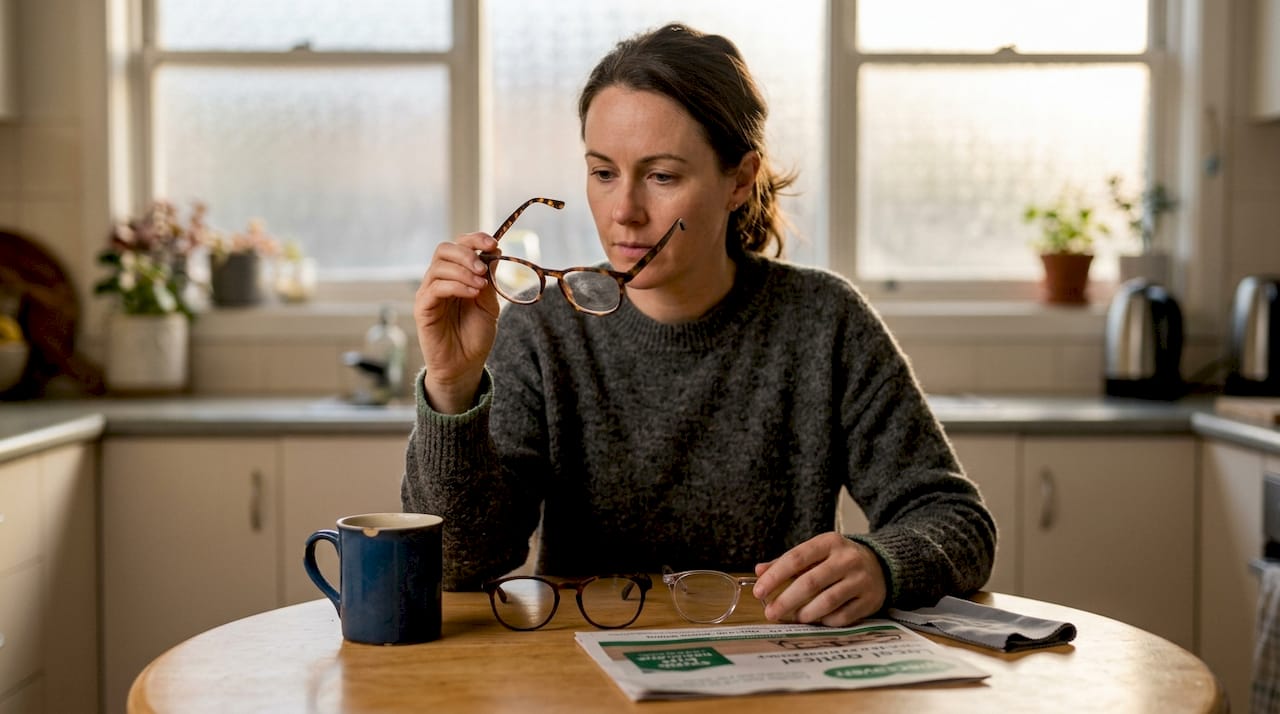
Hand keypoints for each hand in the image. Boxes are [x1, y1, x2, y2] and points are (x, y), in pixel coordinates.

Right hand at [414, 232, 501, 412]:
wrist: (465, 365)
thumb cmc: (475, 335)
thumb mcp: (489, 304)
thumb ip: (489, 279)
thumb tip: (495, 252)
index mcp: (456, 275)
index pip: (459, 245)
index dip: (475, 239)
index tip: (494, 245)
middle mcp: (439, 279)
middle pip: (444, 249)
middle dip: (467, 253)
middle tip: (484, 267)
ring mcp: (429, 292)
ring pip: (439, 266)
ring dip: (464, 270)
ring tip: (481, 285)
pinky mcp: (423, 307)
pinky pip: (435, 287)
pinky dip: (456, 285)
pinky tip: (472, 293)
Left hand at [752, 532, 886, 626]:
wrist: (883, 565)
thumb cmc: (839, 560)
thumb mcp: (816, 553)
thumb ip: (787, 562)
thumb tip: (759, 571)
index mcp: (829, 542)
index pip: (797, 558)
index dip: (775, 576)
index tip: (759, 591)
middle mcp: (847, 559)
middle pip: (811, 582)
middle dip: (786, 600)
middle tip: (770, 613)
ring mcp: (861, 580)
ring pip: (828, 601)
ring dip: (805, 613)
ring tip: (793, 618)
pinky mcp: (870, 601)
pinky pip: (844, 617)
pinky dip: (826, 621)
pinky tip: (817, 620)